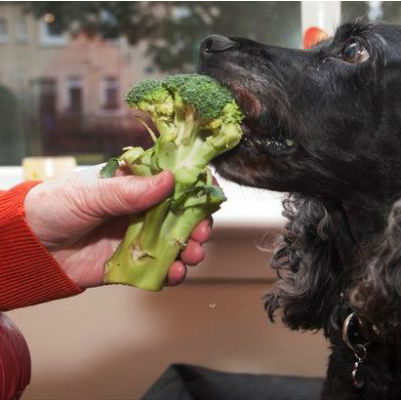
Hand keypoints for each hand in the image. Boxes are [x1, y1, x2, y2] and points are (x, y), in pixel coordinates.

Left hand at [23, 166, 211, 288]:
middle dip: (197, 223)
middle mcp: (141, 209)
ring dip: (189, 248)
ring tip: (191, 255)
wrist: (25, 248)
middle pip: (182, 213)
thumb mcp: (90, 193)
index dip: (195, 185)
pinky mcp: (131, 264)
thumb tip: (168, 180)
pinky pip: (158, 268)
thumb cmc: (51, 207)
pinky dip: (172, 272)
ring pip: (176, 242)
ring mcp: (138, 237)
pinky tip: (174, 273)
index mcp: (134, 183)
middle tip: (200, 232)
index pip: (173, 179)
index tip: (208, 192)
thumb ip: (129, 191)